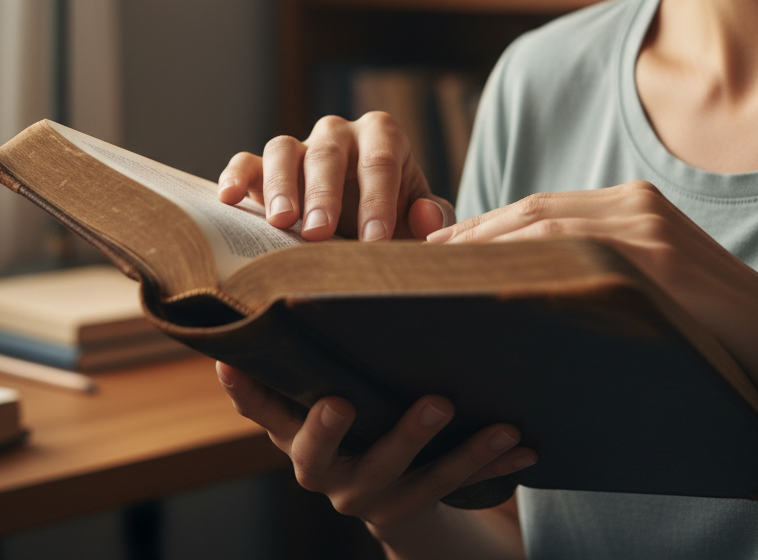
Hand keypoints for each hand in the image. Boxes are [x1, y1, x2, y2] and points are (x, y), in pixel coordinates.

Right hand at [215, 362, 536, 539]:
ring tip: (490, 424)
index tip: (233, 363)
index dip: (243, 390)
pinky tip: (524, 446)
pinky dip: (492, 466)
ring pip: (410, 478)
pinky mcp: (417, 506)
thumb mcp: (336, 379)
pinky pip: (458, 487)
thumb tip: (338, 251)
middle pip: (321, 453)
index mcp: (298, 432)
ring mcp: (371, 494)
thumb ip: (330, 334)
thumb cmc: (360, 406)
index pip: (261, 409)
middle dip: (333, 428)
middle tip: (346, 401)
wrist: (393, 496)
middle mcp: (326, 469)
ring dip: (451, 451)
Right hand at [217, 112, 454, 241]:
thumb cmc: (397, 216)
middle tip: (321, 232)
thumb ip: (433, 217)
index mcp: (382, 136)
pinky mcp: (265, 168)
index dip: (378, 199)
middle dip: (324, 193)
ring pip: (283, 150)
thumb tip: (423, 217)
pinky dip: (235, 176)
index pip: (380, 161)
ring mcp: (299, 147)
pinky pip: (246, 162)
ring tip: (281, 223)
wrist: (366, 221)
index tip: (375, 239)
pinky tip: (227, 199)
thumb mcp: (422, 217)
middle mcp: (338, 133)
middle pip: (328, 153)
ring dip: (281, 185)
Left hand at [427, 181, 757, 437]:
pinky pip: (575, 255)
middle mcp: (634, 203)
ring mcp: (646, 225)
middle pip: (533, 211)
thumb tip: (520, 283)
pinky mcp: (655, 256)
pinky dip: (527, 264)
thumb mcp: (643, 284)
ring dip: (486, 248)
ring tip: (438, 274)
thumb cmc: (702, 329)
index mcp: (629, 203)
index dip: (484, 226)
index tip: (439, 249)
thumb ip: (592, 269)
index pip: (539, 208)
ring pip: (545, 226)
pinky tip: (488, 284)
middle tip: (420, 262)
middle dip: (472, 235)